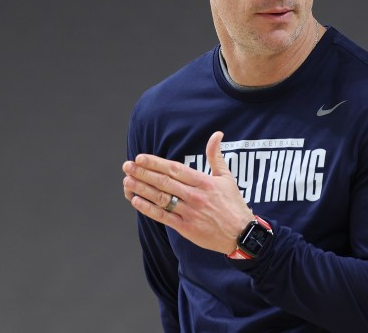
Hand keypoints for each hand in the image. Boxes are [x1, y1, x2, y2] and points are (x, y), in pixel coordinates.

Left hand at [122, 131, 253, 253]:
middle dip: (143, 173)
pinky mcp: (186, 227)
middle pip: (165, 182)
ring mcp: (189, 212)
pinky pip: (163, 216)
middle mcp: (195, 196)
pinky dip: (148, 208)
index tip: (141, 158)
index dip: (156, 163)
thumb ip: (216, 156)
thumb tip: (217, 134)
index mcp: (204, 182)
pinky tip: (136, 200)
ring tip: (127, 181)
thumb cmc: (233, 203)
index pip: (176, 169)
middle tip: (127, 166)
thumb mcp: (227, 177)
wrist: (240, 233)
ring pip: (161, 198)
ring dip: (142, 189)